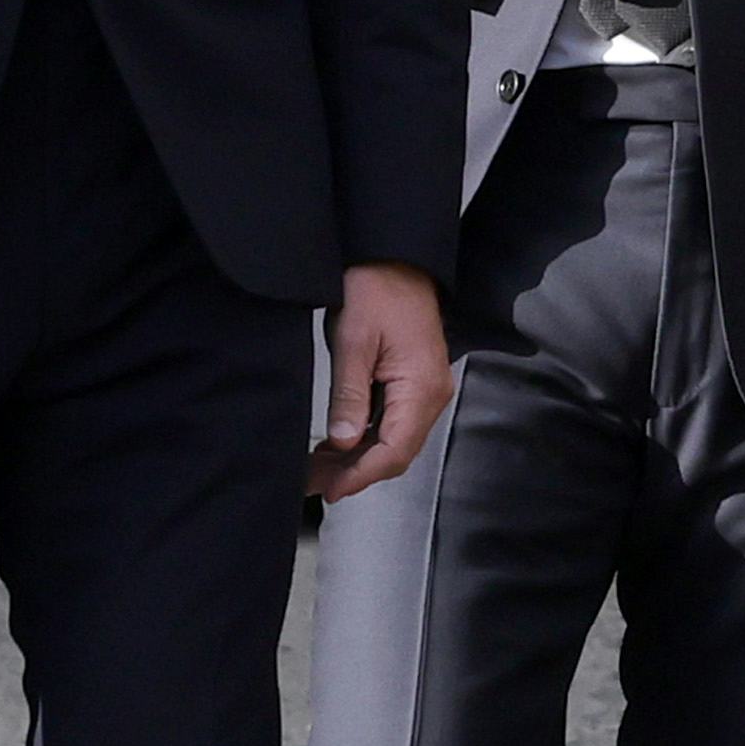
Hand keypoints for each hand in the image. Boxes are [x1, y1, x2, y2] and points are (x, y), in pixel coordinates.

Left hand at [311, 261, 451, 504]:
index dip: (361, 476)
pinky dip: (364, 438)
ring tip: (317, 468)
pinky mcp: (414, 383)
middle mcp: (431, 394)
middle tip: (313, 482)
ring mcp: (425, 389)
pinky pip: (392, 422)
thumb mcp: (353, 342)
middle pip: (396, 452)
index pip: (394, 451)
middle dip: (354, 472)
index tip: (330, 489)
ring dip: (357, 458)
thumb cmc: (375, 289)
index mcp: (421, 388)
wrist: (393, 256)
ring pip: (393, 441)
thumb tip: (342, 443)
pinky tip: (337, 443)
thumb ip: (348, 396)